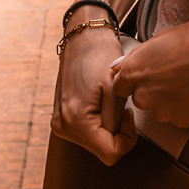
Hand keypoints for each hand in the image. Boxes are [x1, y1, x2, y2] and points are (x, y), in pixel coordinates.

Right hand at [51, 22, 137, 166]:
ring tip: (110, 99)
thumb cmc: (100, 54)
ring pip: (95, 141)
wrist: (82, 35)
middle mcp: (63, 126)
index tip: (129, 114)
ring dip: (108, 125)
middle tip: (121, 104)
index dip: (127, 139)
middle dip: (117, 131)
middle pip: (101, 148)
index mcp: (76, 120)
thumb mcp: (115, 87)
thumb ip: (116, 120)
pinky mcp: (61, 117)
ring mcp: (60, 123)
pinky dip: (98, 121)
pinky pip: (87, 131)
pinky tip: (100, 101)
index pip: (110, 154)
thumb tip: (116, 140)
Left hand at [110, 8, 188, 128]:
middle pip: (140, 98)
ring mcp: (162, 111)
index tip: (147, 76)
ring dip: (170, 100)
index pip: (120, 86)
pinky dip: (187, 107)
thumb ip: (139, 57)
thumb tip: (117, 68)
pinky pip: (179, 116)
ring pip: (161, 109)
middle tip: (175, 73)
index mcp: (133, 70)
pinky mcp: (183, 121)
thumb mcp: (163, 38)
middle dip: (153, 89)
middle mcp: (143, 94)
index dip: (134, 80)